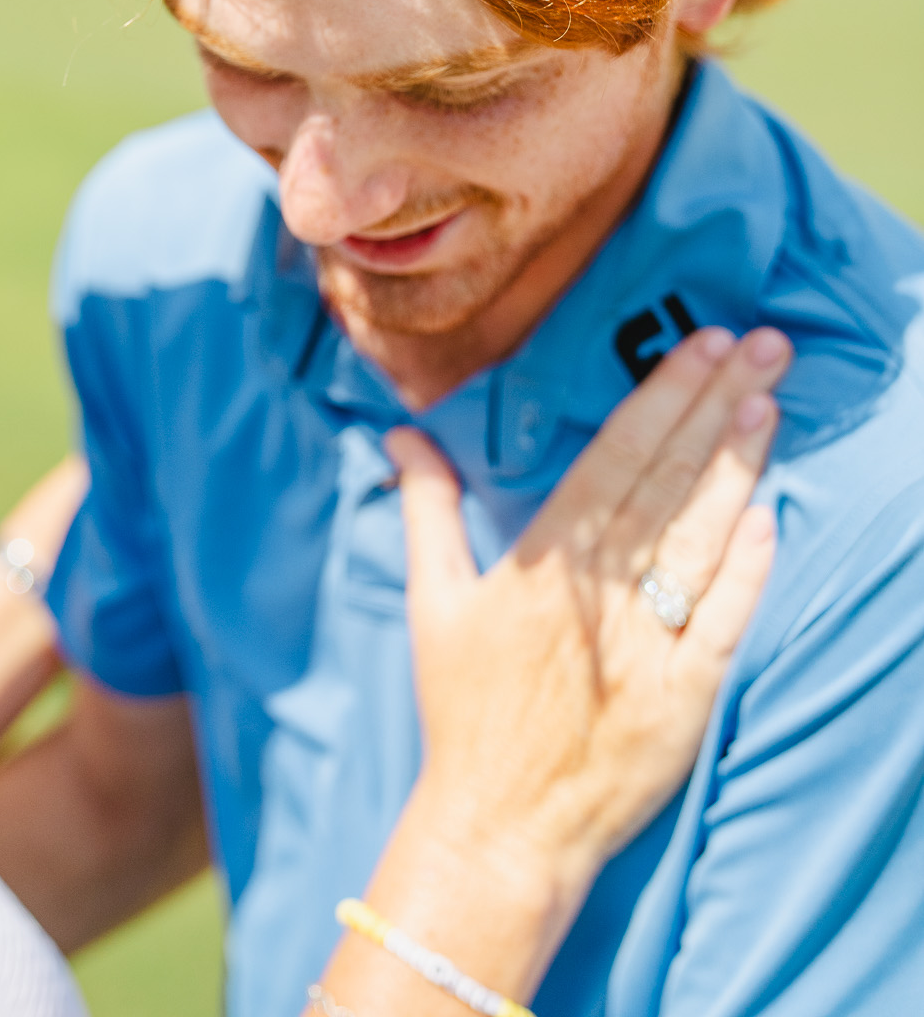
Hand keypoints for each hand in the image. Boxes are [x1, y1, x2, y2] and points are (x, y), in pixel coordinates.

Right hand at [391, 325, 787, 900]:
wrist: (500, 826)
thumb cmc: (464, 710)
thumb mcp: (433, 599)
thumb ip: (427, 506)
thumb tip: (402, 432)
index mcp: (543, 561)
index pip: (617, 456)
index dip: (662, 396)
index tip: (701, 345)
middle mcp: (599, 593)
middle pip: (669, 480)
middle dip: (717, 406)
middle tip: (762, 346)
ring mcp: (647, 644)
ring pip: (702, 536)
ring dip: (738, 466)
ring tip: (770, 402)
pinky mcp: (684, 697)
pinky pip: (724, 621)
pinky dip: (747, 568)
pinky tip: (767, 517)